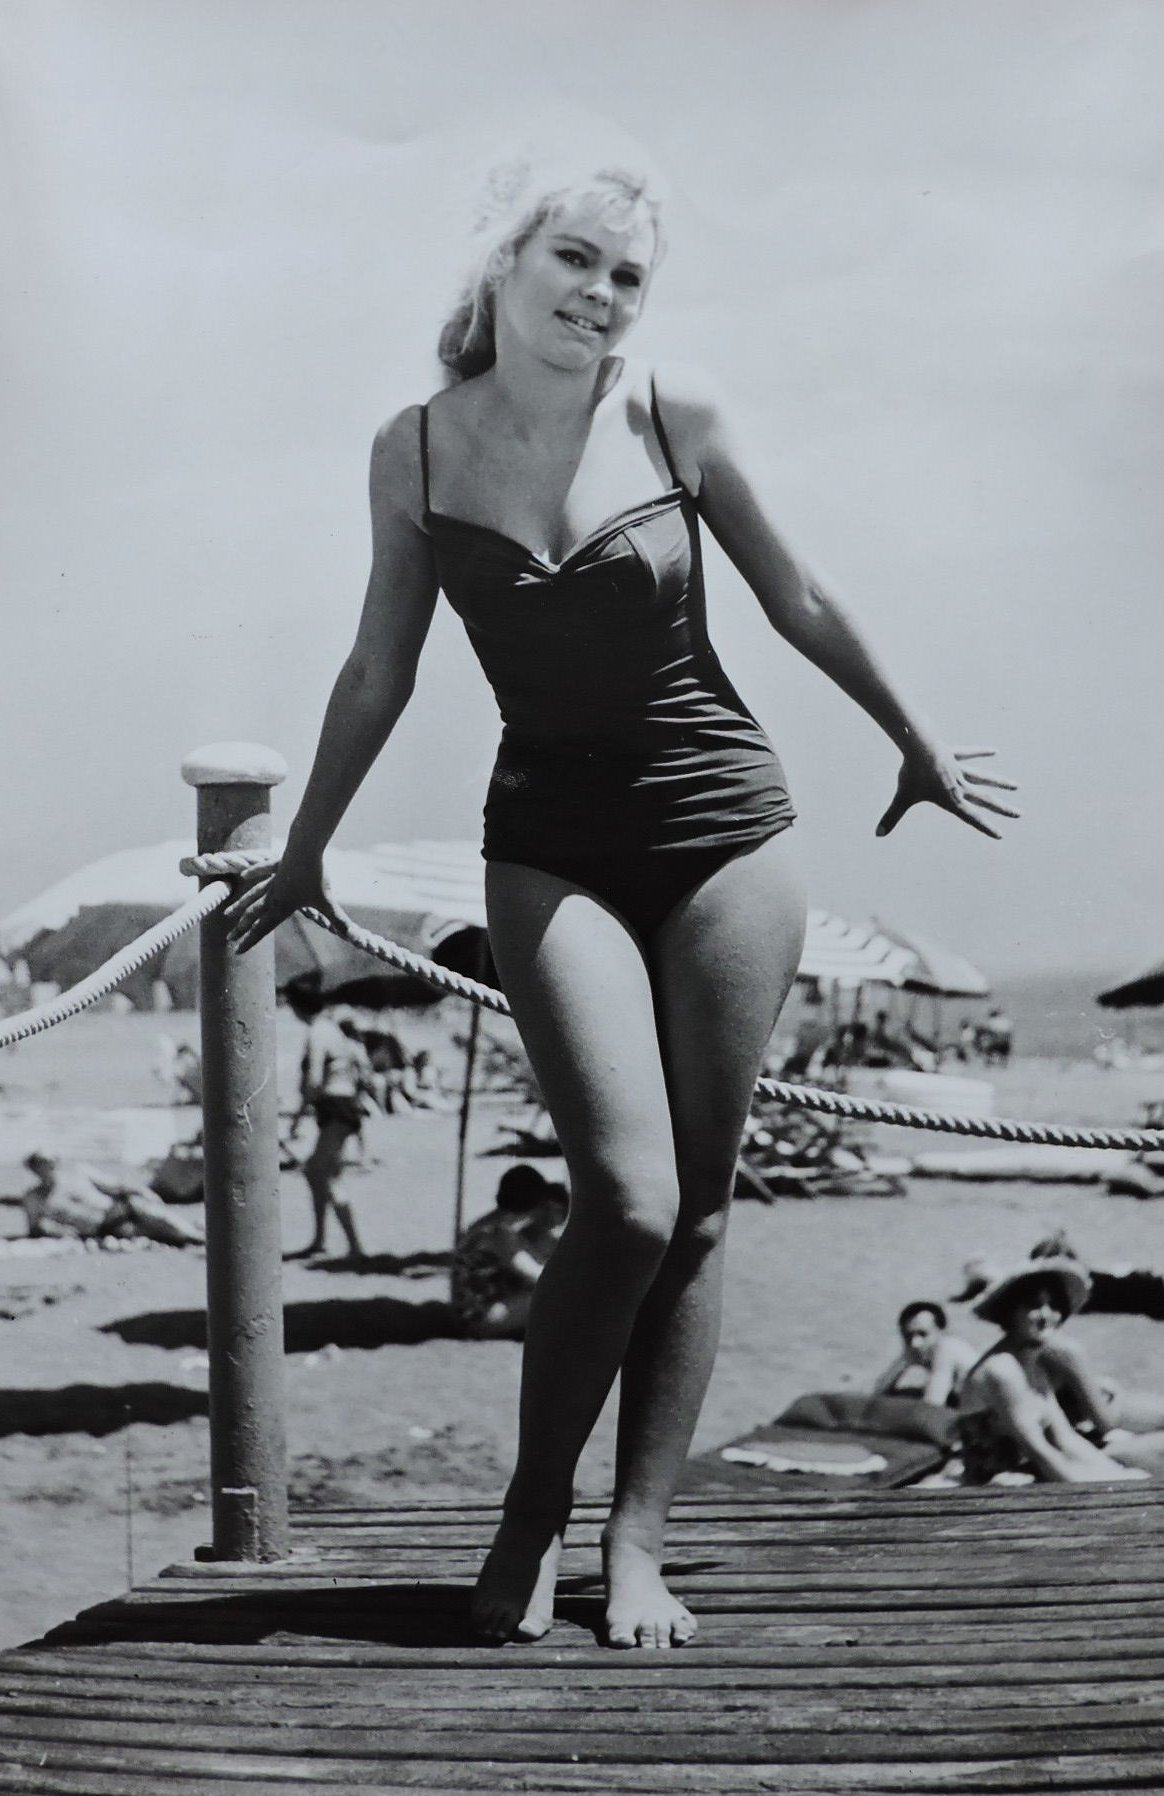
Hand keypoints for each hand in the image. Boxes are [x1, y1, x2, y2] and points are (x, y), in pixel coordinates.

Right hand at [223, 848, 334, 952]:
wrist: (305, 848)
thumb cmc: (316, 876)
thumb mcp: (328, 902)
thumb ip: (339, 921)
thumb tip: (354, 938)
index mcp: (281, 907)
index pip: (263, 929)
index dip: (250, 941)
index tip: (237, 952)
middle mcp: (273, 895)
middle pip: (254, 915)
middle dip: (242, 929)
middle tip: (228, 939)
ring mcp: (273, 879)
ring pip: (253, 896)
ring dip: (241, 906)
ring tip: (227, 914)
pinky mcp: (276, 865)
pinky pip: (262, 872)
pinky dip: (253, 875)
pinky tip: (245, 877)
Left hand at [876, 743, 1018, 839]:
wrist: (919, 747)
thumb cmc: (911, 774)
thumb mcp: (901, 798)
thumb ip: (891, 816)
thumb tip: (877, 834)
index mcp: (951, 799)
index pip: (972, 817)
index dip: (986, 827)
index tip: (1000, 835)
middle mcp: (959, 786)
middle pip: (985, 800)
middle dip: (1002, 809)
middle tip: (1020, 813)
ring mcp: (959, 769)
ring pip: (985, 777)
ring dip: (1000, 783)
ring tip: (1017, 786)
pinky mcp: (954, 753)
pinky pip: (970, 753)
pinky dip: (981, 752)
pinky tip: (994, 751)